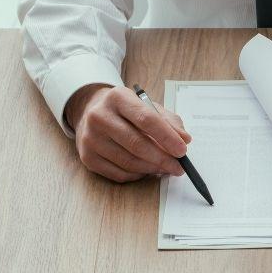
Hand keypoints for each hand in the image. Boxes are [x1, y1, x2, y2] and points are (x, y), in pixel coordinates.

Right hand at [65, 84, 190, 182]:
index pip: (146, 119)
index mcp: (117, 97)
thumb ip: (169, 121)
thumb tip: (184, 139)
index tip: (182, 151)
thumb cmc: (126, 112)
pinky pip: (119, 174)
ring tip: (165, 168)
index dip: (167, 137)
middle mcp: (99, 116)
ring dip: (152, 169)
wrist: (90, 113)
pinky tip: (146, 170)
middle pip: (137, 144)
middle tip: (178, 167)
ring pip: (129, 162)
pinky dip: (138, 175)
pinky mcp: (87, 157)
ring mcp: (90, 138)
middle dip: (162, 159)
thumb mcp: (147, 107)